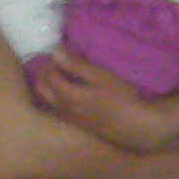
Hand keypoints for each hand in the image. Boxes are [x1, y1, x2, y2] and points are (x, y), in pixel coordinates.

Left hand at [34, 48, 170, 150]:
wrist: (136, 127)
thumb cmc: (122, 98)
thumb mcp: (101, 76)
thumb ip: (76, 64)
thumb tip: (55, 51)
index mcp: (67, 95)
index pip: (48, 75)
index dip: (50, 62)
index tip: (59, 53)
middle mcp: (64, 109)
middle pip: (41, 90)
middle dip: (43, 74)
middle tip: (54, 64)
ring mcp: (70, 120)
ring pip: (48, 102)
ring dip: (48, 88)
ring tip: (59, 78)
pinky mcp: (79, 127)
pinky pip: (58, 111)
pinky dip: (56, 100)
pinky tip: (69, 95)